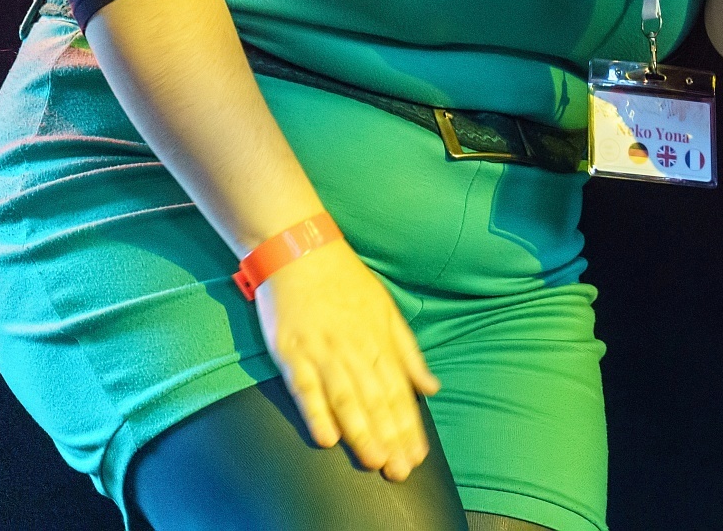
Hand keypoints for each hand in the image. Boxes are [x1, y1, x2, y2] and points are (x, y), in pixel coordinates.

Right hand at [253, 236, 439, 478]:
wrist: (302, 251)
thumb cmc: (347, 283)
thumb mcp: (388, 311)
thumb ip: (409, 353)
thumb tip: (431, 388)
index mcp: (380, 340)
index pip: (399, 392)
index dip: (409, 426)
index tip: (417, 455)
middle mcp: (355, 349)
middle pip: (377, 400)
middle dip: (390, 437)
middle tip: (400, 471)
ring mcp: (323, 351)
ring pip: (347, 398)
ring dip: (361, 432)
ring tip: (374, 461)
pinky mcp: (291, 352)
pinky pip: (305, 387)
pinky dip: (316, 413)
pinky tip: (327, 438)